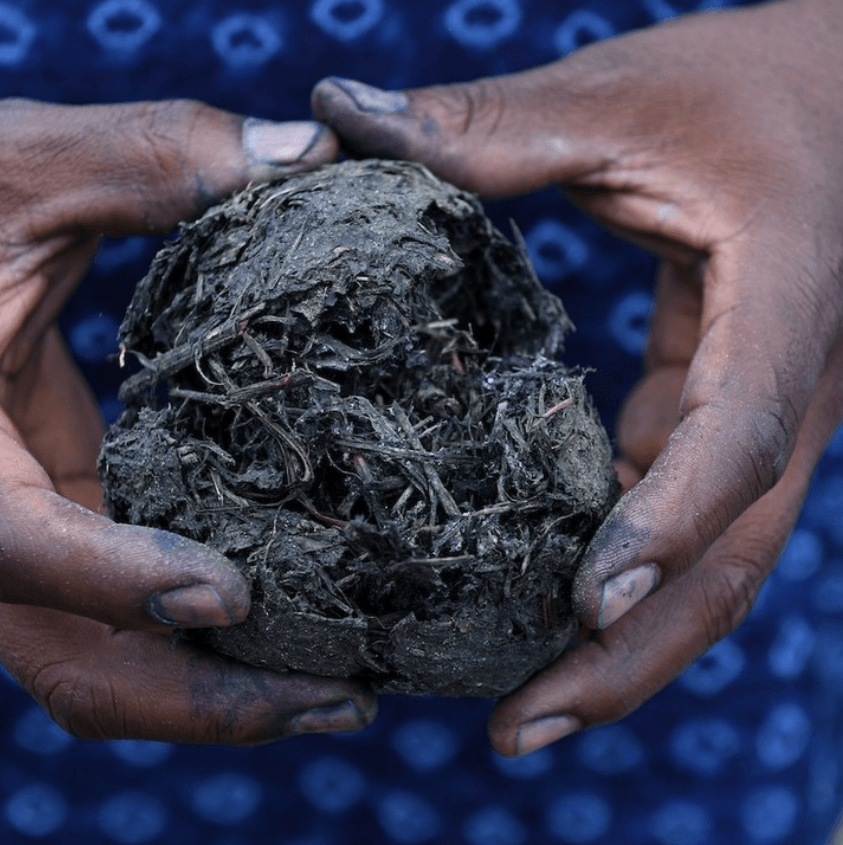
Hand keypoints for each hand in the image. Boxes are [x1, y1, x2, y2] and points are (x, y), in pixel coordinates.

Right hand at [0, 98, 375, 742]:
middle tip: (345, 701)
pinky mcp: (67, 518)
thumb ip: (151, 158)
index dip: (118, 582)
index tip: (232, 598)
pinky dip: (213, 631)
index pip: (16, 546)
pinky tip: (306, 612)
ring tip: (348, 688)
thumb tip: (315, 152)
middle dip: (207, 701)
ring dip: (224, 690)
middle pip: (78, 662)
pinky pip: (133, 607)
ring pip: (108, 659)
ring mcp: (27, 533)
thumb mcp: (18, 170)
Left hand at [311, 0, 842, 753]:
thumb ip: (482, 126)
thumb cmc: (742, 87)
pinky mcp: (729, 404)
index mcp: (785, 292)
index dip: (667, 524)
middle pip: (735, 549)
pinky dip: (626, 570)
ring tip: (522, 711)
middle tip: (518, 729)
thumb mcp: (616, 98)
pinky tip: (550, 606)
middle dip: (637, 651)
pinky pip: (689, 512)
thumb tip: (333, 116)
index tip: (582, 603)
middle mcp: (793, 375)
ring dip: (631, 640)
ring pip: (719, 554)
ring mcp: (767, 403)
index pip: (737, 432)